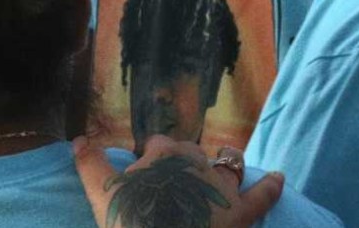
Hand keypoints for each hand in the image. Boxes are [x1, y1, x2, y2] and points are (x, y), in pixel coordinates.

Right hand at [74, 134, 282, 227]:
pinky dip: (271, 186)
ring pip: (226, 166)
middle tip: (171, 186)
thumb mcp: (101, 192)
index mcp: (163, 153)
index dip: (150, 158)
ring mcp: (221, 187)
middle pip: (190, 154)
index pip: (156, 146)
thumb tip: (78, 138)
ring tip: (222, 165)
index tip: (143, 173)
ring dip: (224, 164)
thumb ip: (89, 162)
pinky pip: (261, 196)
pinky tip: (280, 178)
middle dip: (183, 164)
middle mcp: (196, 162)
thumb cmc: (128, 221)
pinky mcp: (241, 214)